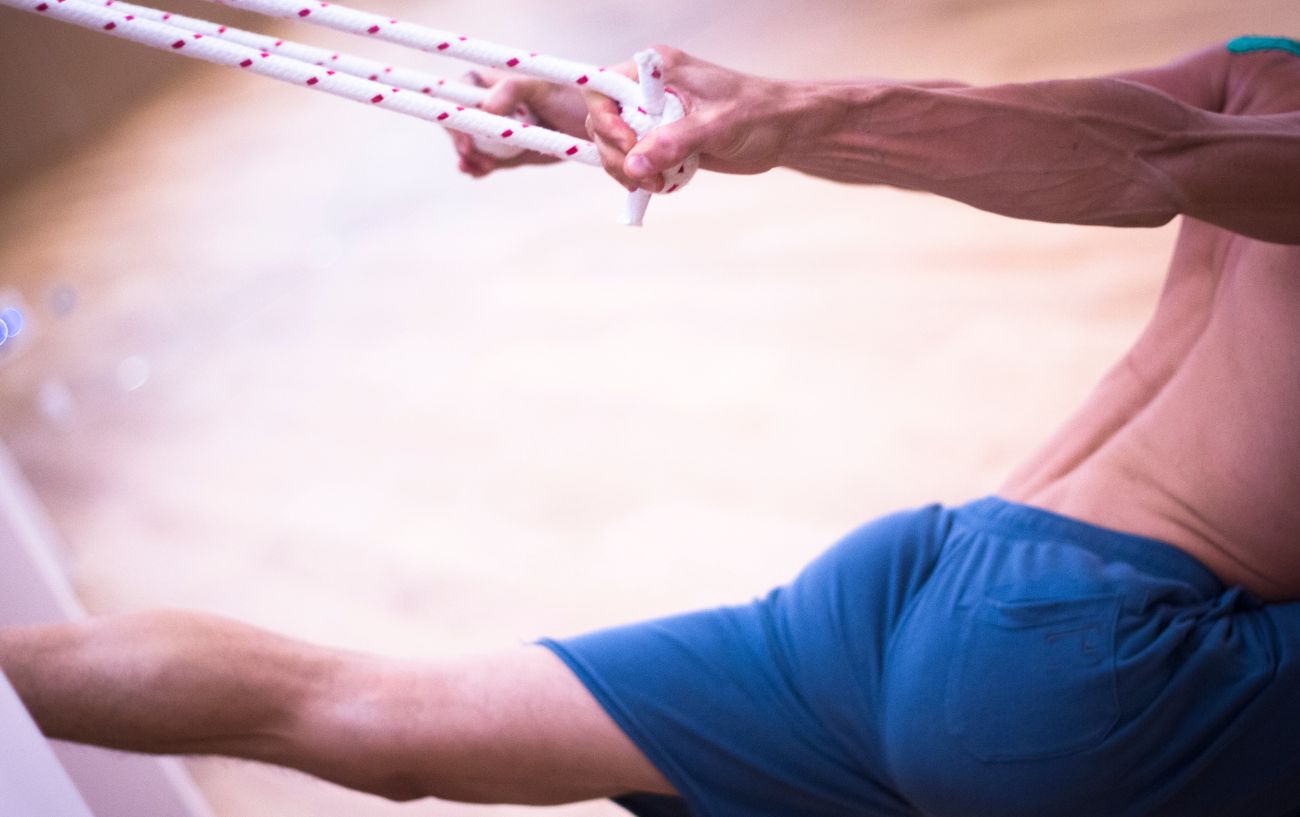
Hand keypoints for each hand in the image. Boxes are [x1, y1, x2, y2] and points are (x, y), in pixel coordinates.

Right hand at [450, 70, 591, 177]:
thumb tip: (485, 107)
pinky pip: (484, 161)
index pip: (457, 95)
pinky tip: (477, 172)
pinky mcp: (505, 153)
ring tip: (480, 167)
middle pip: (458, 124)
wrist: (593, 126)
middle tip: (471, 157)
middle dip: (461, 142)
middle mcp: (487, 106)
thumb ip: (512, 89)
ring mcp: (495, 132)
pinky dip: (478, 168)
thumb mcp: (542, 88)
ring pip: (469, 146)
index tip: (465, 138)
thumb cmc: (570, 96)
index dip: (455, 116)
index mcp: (490, 82)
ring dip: (468, 158)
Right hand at [583, 46, 805, 191]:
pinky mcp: (663, 141)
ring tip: (656, 185)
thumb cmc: (757, 113)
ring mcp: (654, 117)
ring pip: (615, 147)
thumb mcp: (715, 125)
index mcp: (656, 70)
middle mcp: (649, 91)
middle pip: (603, 123)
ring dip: (627, 171)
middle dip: (616, 154)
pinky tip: (661, 185)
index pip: (603, 88)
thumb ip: (672, 142)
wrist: (783, 130)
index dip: (605, 120)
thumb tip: (634, 164)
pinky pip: (635, 161)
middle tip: (642, 178)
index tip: (627, 145)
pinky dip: (640, 178)